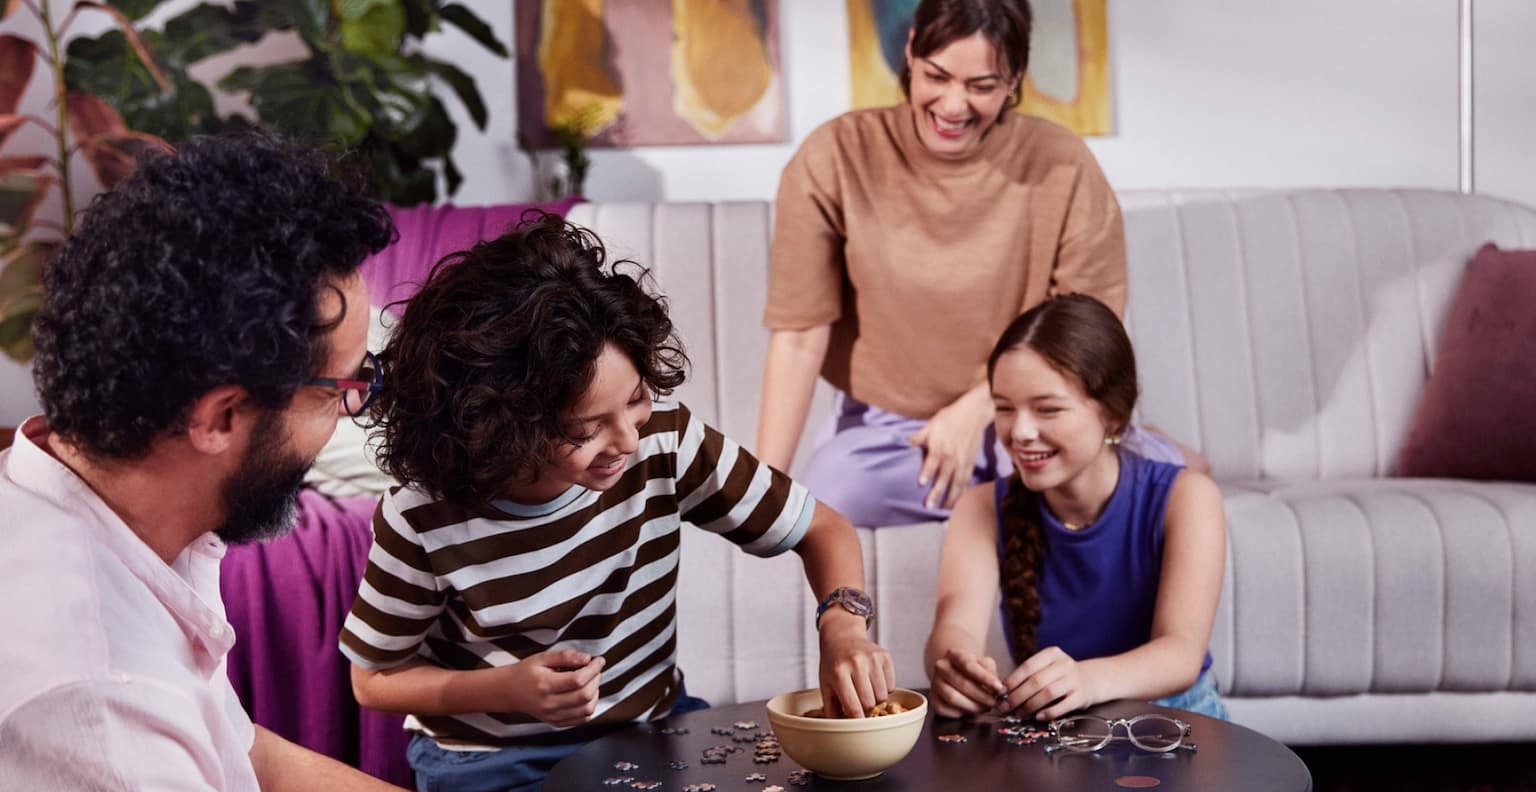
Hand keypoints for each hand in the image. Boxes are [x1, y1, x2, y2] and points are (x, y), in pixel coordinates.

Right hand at [501, 648, 604, 726]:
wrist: (509, 692)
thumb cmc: (525, 672)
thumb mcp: (542, 658)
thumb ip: (565, 656)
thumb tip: (587, 658)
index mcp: (545, 685)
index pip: (578, 680)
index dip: (593, 669)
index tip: (599, 660)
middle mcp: (549, 704)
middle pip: (584, 695)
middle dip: (596, 680)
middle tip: (595, 669)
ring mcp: (553, 716)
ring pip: (586, 709)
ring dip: (595, 694)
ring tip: (591, 682)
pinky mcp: (556, 722)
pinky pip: (581, 720)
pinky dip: (589, 707)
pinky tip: (586, 695)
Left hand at [817, 612, 895, 717]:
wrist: (842, 637)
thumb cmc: (833, 664)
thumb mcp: (825, 685)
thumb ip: (832, 709)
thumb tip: (842, 732)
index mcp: (838, 673)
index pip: (853, 707)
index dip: (857, 720)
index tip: (858, 725)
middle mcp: (856, 663)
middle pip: (870, 703)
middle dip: (866, 710)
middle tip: (860, 706)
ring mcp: (872, 658)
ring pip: (883, 696)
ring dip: (876, 700)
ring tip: (866, 692)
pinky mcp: (885, 656)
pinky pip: (891, 686)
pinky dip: (884, 689)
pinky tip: (874, 682)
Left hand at [909, 386, 994, 510]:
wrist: (974, 413)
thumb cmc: (950, 417)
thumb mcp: (932, 424)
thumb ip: (919, 436)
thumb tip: (907, 442)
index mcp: (940, 446)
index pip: (932, 462)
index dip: (927, 473)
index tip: (921, 483)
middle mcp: (952, 456)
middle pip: (944, 477)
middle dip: (936, 493)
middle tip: (929, 506)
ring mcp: (963, 461)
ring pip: (957, 483)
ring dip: (950, 497)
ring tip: (944, 508)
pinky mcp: (971, 462)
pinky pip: (967, 480)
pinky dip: (962, 491)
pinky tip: (958, 499)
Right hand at [929, 648, 1005, 717]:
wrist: (955, 671)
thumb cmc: (973, 669)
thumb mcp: (984, 664)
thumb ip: (992, 674)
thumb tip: (999, 689)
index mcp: (954, 654)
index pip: (969, 665)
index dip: (985, 678)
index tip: (999, 688)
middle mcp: (941, 666)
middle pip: (962, 684)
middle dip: (982, 696)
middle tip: (994, 703)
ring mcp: (935, 682)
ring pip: (952, 698)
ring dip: (972, 706)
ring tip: (984, 708)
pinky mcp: (933, 698)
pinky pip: (944, 709)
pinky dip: (960, 713)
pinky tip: (970, 711)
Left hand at [998, 646, 1097, 721]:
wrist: (1091, 680)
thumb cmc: (1060, 675)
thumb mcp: (1047, 668)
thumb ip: (1028, 676)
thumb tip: (1003, 691)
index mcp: (1052, 654)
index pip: (1028, 666)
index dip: (1012, 680)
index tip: (1000, 692)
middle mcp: (1064, 664)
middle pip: (1036, 681)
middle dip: (1017, 696)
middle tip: (1005, 707)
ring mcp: (1074, 680)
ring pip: (1048, 693)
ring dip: (1030, 705)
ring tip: (1018, 713)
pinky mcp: (1081, 696)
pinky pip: (1063, 706)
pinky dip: (1048, 712)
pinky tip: (1037, 717)